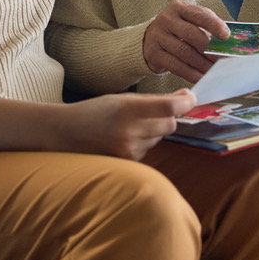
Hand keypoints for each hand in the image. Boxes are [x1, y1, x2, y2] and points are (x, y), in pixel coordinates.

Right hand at [63, 90, 197, 159]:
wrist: (66, 134)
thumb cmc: (95, 112)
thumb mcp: (122, 98)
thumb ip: (155, 99)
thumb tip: (187, 96)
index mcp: (127, 109)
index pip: (168, 108)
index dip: (185, 102)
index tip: (192, 97)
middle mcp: (129, 131)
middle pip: (170, 124)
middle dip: (169, 116)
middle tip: (154, 111)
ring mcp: (129, 150)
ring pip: (159, 137)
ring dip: (153, 130)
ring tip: (128, 126)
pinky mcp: (128, 162)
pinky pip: (148, 149)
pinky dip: (143, 142)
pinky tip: (123, 138)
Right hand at [143, 0, 228, 82]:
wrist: (150, 39)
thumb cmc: (178, 31)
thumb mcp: (190, 22)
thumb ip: (207, 29)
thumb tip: (230, 45)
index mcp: (179, 8)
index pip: (200, 14)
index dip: (214, 25)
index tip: (227, 36)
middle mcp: (166, 19)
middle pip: (191, 34)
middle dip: (210, 49)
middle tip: (224, 60)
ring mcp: (158, 36)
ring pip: (184, 52)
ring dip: (202, 64)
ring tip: (215, 71)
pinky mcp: (154, 54)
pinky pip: (175, 66)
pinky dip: (190, 73)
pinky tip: (201, 78)